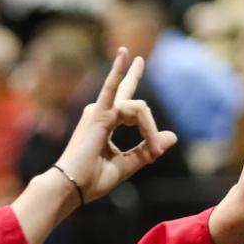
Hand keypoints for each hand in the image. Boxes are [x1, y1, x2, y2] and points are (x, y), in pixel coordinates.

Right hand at [53, 48, 177, 202]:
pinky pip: (114, 91)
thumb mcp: (126, 165)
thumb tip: (172, 136)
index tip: (155, 153)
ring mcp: (98, 111)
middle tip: (141, 59)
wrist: (71, 187)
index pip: (130, 111)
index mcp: (104, 125)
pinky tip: (125, 56)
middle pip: (125, 93)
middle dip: (133, 75)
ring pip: (138, 108)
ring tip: (153, 150)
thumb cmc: (91, 180)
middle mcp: (100, 113)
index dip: (150, 131)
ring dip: (150, 131)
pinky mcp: (99, 114)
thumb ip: (146, 150)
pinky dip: (119, 73)